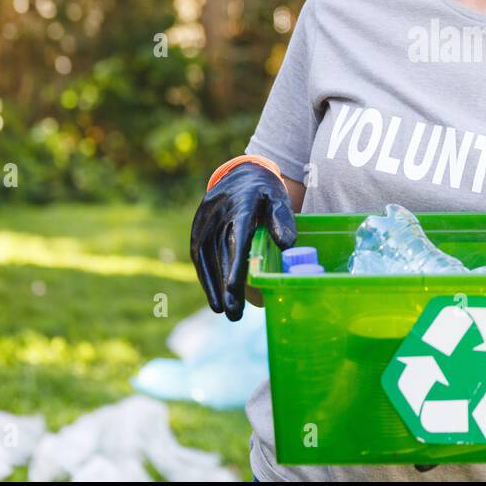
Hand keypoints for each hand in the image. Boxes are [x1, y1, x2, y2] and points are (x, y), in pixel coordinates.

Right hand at [189, 160, 296, 320]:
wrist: (240, 173)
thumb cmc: (265, 192)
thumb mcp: (279, 198)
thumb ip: (283, 219)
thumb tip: (288, 246)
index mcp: (243, 205)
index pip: (239, 237)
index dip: (236, 264)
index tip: (235, 288)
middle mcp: (219, 213)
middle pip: (222, 253)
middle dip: (226, 285)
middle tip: (234, 312)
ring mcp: (205, 221)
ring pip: (207, 258)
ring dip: (214, 286)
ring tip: (224, 311)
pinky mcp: (197, 228)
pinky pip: (198, 255)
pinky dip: (205, 277)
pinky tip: (214, 297)